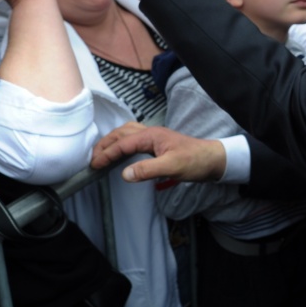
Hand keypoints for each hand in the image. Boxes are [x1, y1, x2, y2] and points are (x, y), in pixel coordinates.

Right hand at [91, 124, 226, 182]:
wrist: (213, 159)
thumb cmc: (195, 162)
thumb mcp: (171, 167)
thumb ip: (147, 170)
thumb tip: (124, 174)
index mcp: (151, 136)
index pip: (122, 143)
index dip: (106, 153)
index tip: (94, 165)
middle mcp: (150, 132)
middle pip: (121, 133)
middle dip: (105, 144)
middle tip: (93, 159)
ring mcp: (154, 137)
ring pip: (127, 133)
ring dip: (112, 141)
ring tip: (102, 153)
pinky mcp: (158, 143)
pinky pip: (134, 138)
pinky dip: (122, 143)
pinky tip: (122, 152)